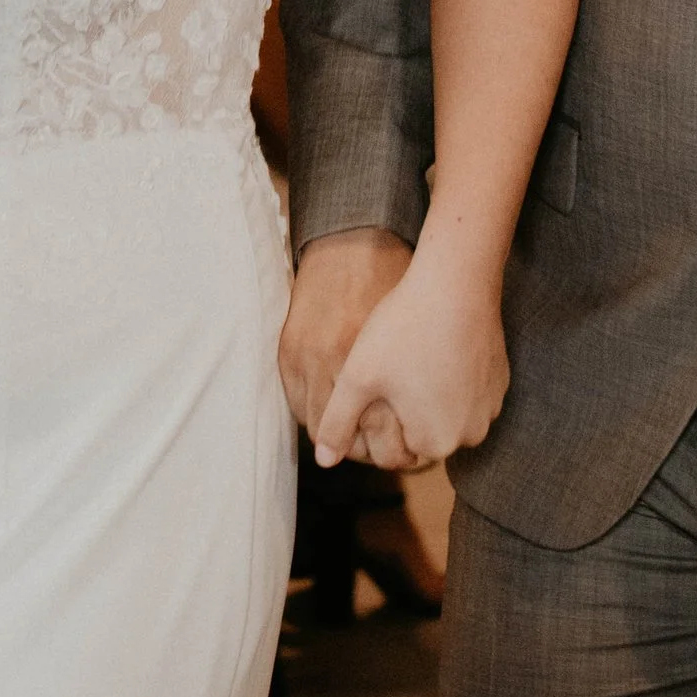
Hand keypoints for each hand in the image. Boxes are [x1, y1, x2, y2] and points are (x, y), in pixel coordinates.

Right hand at [280, 227, 412, 442]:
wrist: (352, 246)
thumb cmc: (391, 289)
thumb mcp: (407, 338)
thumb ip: (404, 383)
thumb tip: (409, 429)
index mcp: (373, 361)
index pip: (377, 435)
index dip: (387, 449)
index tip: (397, 450)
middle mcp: (337, 364)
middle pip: (346, 438)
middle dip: (361, 450)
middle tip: (374, 448)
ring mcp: (307, 358)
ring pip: (315, 423)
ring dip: (333, 433)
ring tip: (351, 431)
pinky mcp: (287, 351)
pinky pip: (296, 401)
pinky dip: (312, 411)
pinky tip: (330, 406)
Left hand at [312, 256, 508, 473]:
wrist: (455, 283)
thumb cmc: (404, 330)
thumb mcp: (359, 377)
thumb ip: (337, 424)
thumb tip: (324, 460)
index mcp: (434, 442)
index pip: (394, 451)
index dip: (377, 418)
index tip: (373, 385)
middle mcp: (470, 435)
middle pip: (422, 434)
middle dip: (404, 410)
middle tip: (391, 368)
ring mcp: (490, 407)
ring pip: (446, 413)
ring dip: (429, 395)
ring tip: (413, 355)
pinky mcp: (499, 381)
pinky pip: (468, 392)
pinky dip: (452, 378)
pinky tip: (436, 346)